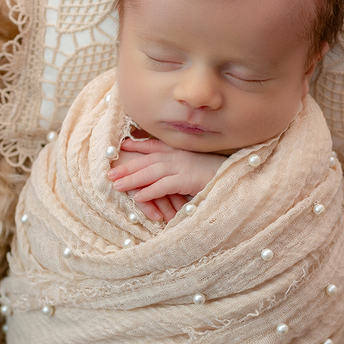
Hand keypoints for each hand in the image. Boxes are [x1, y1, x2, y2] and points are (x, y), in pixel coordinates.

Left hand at [107, 138, 226, 221]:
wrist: (234, 174)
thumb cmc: (215, 171)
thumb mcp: (194, 162)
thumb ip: (179, 162)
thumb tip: (165, 168)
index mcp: (178, 150)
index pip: (153, 145)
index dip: (136, 145)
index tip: (121, 146)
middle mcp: (177, 156)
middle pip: (146, 160)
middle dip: (127, 166)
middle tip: (109, 172)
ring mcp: (181, 167)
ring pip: (151, 172)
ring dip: (132, 179)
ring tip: (117, 185)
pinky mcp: (187, 180)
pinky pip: (164, 186)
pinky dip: (150, 192)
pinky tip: (138, 197)